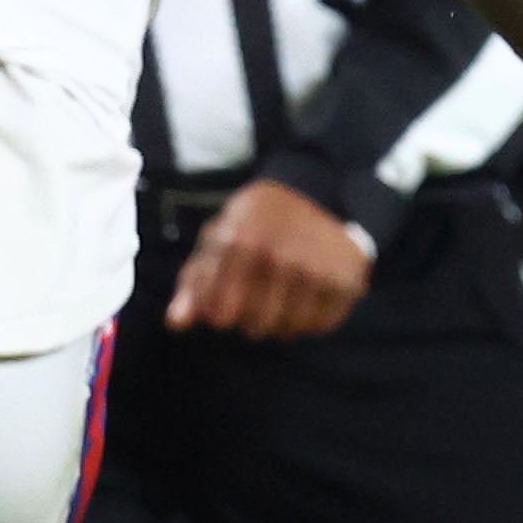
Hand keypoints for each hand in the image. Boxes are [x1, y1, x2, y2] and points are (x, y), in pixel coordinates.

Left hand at [165, 177, 374, 339]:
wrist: (319, 191)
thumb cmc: (259, 219)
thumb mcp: (220, 235)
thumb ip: (195, 279)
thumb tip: (177, 323)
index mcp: (242, 244)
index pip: (220, 314)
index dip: (220, 314)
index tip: (224, 305)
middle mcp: (281, 258)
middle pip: (254, 328)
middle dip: (249, 319)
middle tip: (256, 299)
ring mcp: (317, 271)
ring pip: (288, 330)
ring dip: (281, 322)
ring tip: (281, 297)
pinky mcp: (346, 282)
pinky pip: (320, 326)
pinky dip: (311, 320)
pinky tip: (306, 297)